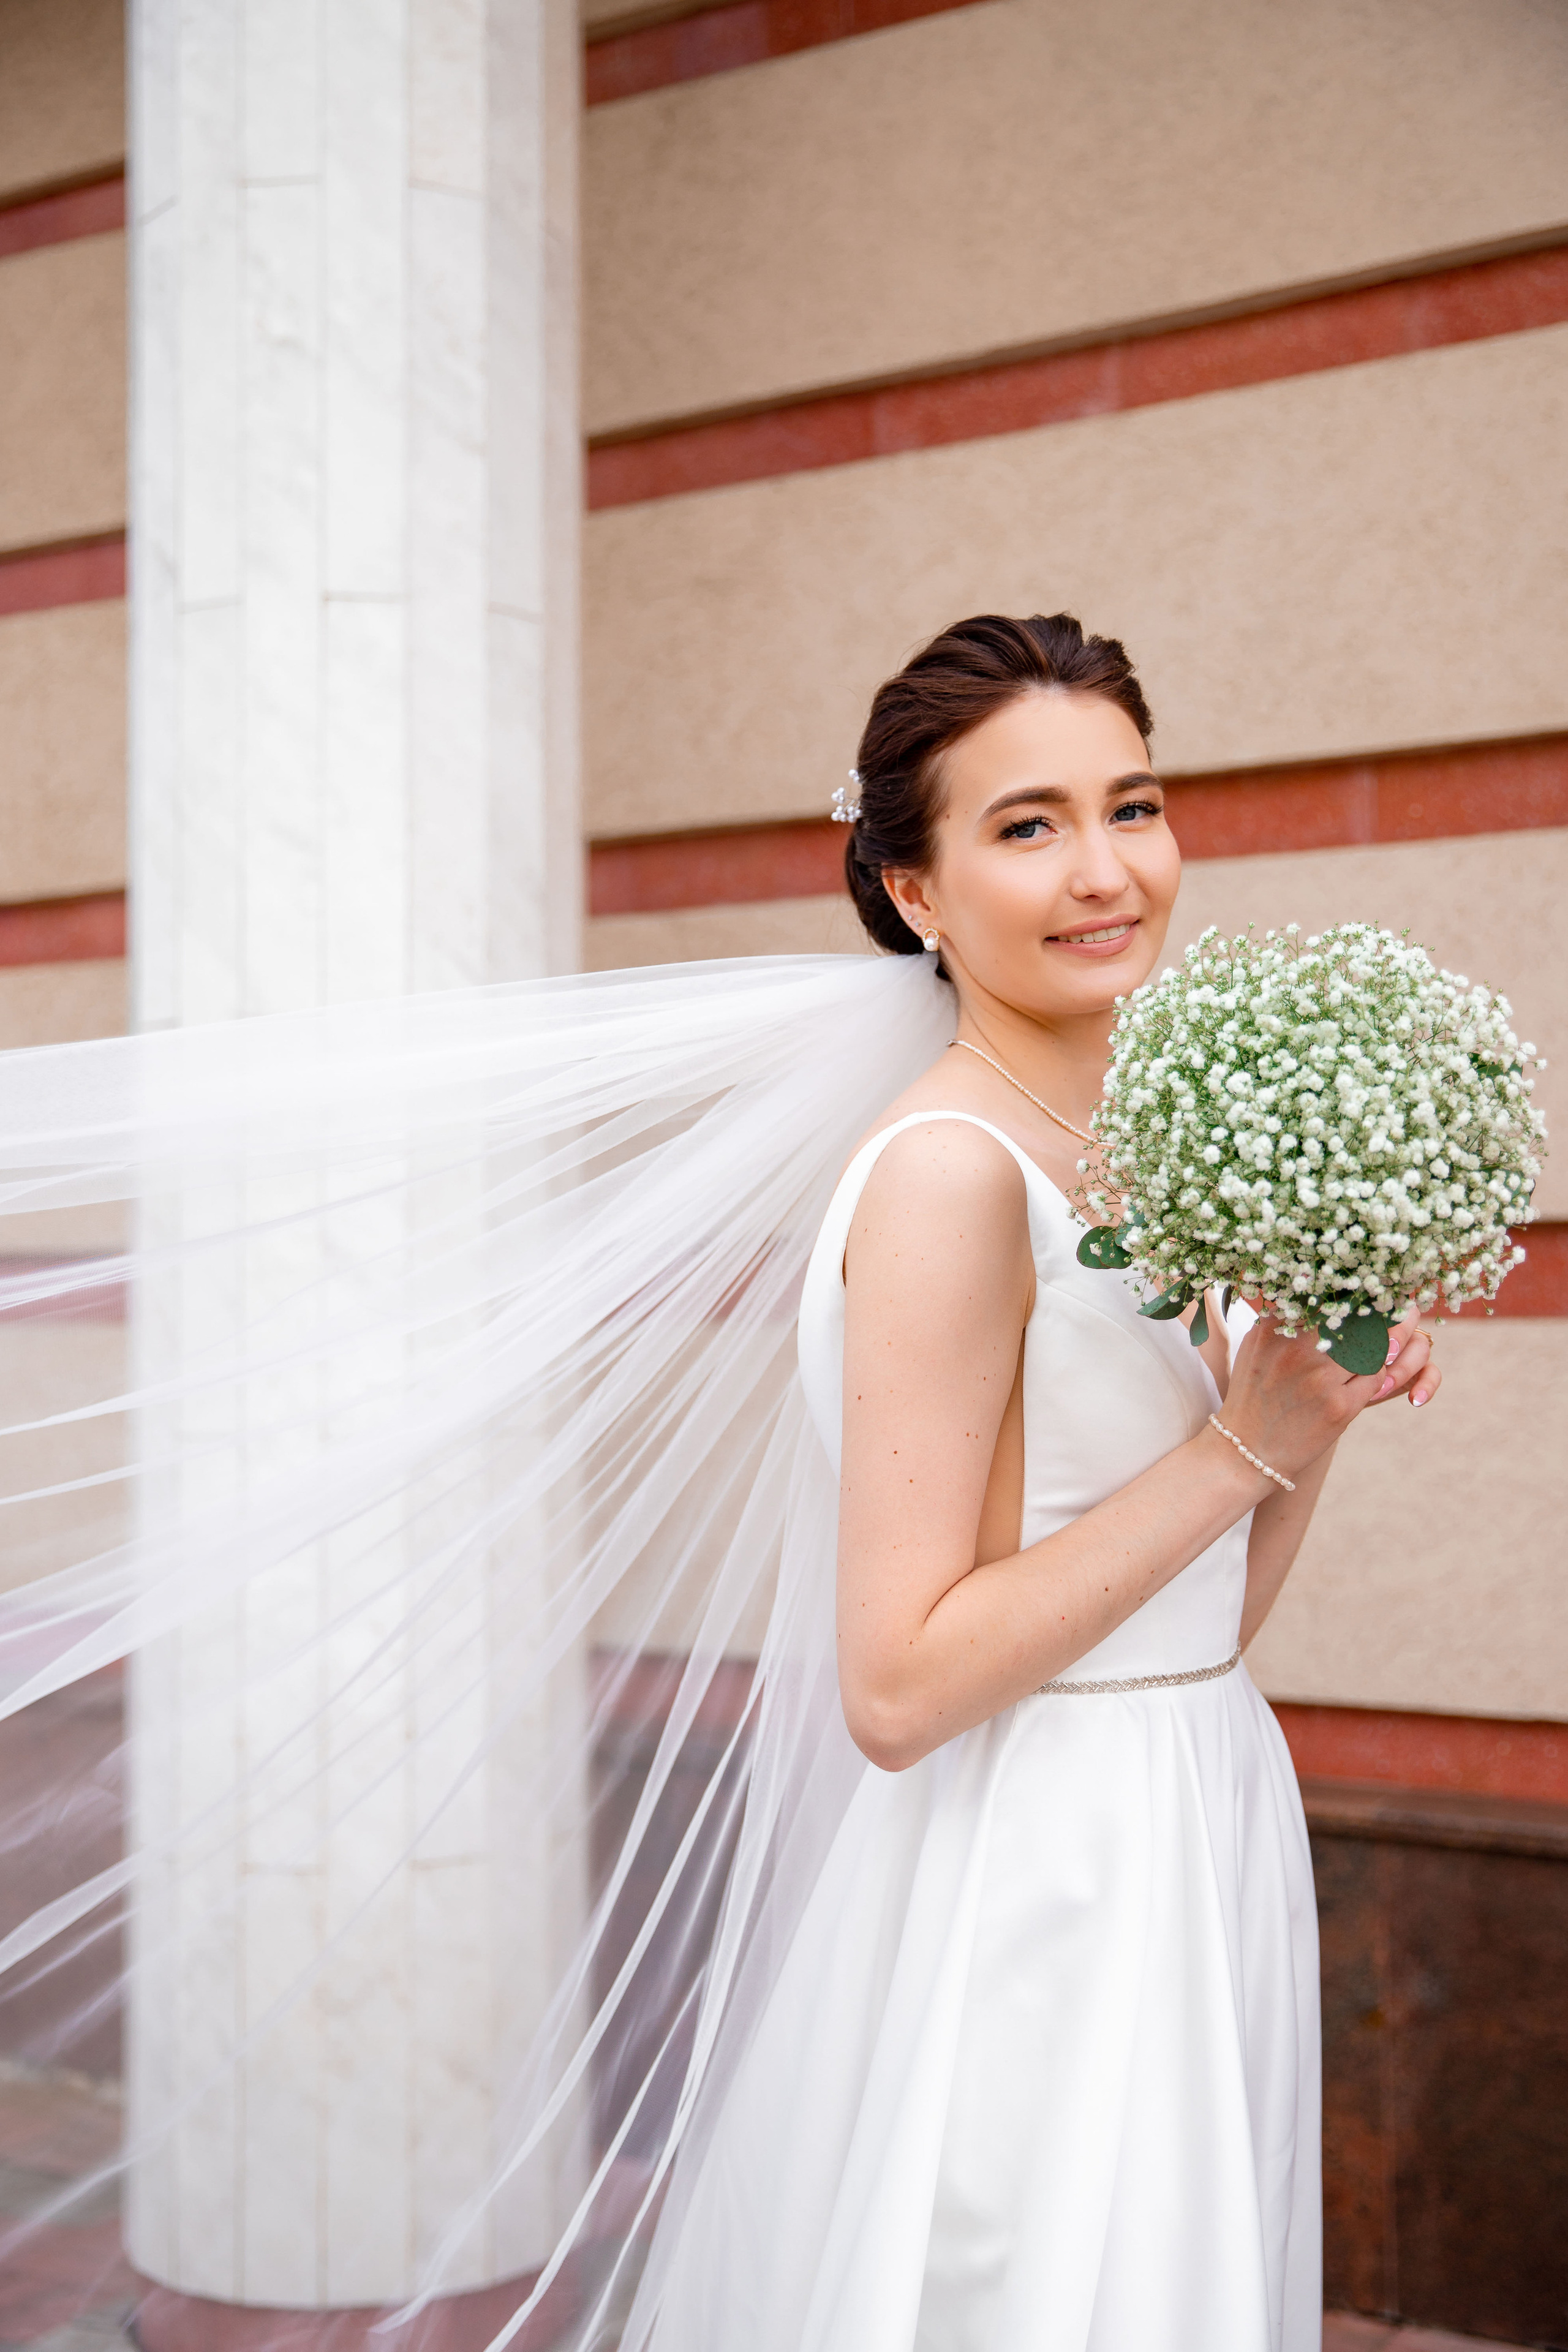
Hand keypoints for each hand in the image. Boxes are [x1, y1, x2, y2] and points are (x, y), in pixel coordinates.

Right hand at [1218, 1302, 1437, 1482]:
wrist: (1246, 1451)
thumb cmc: (1253, 1394)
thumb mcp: (1256, 1346)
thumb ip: (1282, 1316)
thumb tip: (1314, 1287)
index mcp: (1276, 1329)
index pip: (1329, 1298)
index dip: (1357, 1292)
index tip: (1372, 1289)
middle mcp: (1297, 1351)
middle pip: (1357, 1318)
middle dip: (1382, 1314)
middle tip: (1398, 1309)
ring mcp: (1320, 1380)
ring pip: (1373, 1348)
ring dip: (1383, 1347)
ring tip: (1386, 1345)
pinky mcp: (1339, 1408)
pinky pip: (1377, 1379)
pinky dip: (1379, 1376)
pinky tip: (1368, 1379)